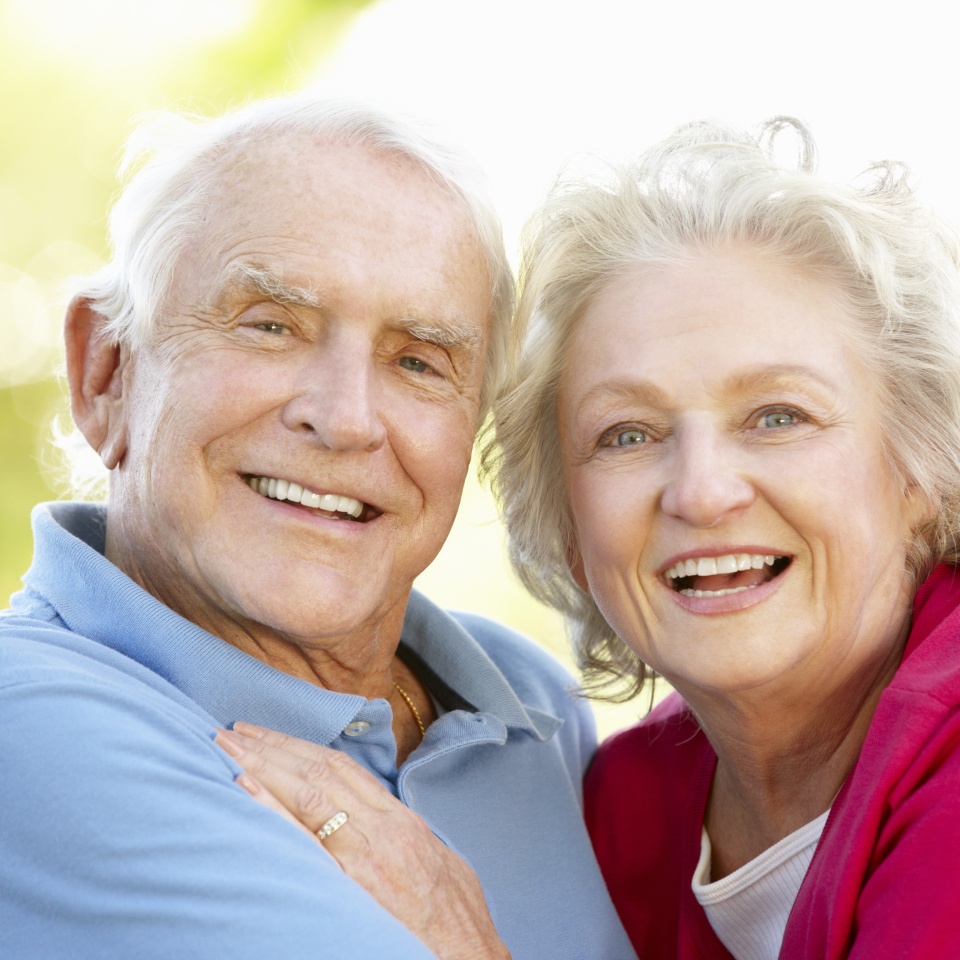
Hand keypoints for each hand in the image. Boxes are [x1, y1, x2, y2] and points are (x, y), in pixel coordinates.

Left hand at [215, 724, 511, 959]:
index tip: (268, 734)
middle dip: (274, 746)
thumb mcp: (439, 864)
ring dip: (264, 764)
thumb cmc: (457, 922)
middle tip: (235, 728)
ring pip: (310, 791)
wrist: (472, 956)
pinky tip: (244, 787)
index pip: (342, 769)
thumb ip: (404, 839)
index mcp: (401, 821)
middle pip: (320, 770)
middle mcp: (383, 827)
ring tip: (228, 745)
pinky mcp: (353, 883)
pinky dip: (272, 807)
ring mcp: (367, 853)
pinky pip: (305, 837)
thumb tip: (379, 826)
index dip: (301, 747)